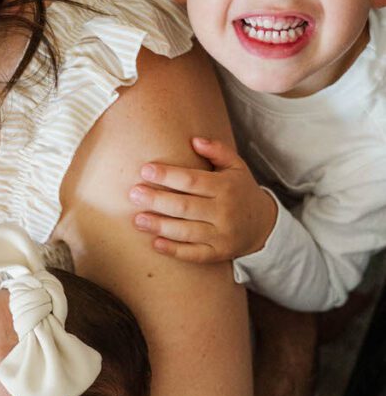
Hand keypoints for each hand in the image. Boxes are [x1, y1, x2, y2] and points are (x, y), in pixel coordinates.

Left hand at [130, 137, 277, 262]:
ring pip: (186, 232)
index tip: (145, 170)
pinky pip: (193, 254)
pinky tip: (155, 243)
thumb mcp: (236, 166)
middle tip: (134, 194)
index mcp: (225, 187)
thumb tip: (194, 141)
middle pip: (184, 206)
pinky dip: (174, 250)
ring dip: (159, 226)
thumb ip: (217, 151)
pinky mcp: (218, 253)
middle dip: (157, 200)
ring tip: (137, 219)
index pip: (192, 180)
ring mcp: (221, 235)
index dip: (167, 176)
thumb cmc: (240, 190)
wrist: (262, 224)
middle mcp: (224, 212)